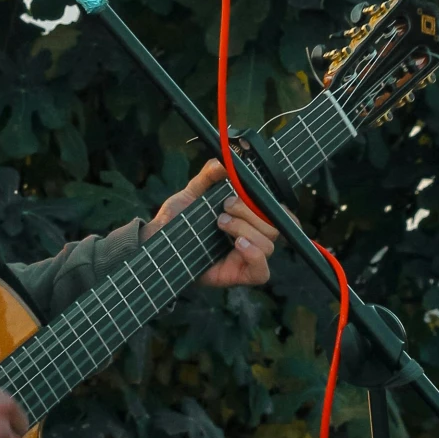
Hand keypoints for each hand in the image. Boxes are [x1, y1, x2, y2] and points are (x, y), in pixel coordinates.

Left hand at [144, 159, 279, 288]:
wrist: (157, 238)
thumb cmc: (178, 217)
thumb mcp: (194, 191)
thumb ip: (209, 175)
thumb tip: (225, 162)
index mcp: (248, 218)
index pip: (281, 215)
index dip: (279, 207)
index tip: (256, 193)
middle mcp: (252, 238)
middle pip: (275, 227)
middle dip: (251, 211)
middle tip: (225, 205)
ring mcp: (246, 258)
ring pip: (268, 245)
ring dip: (245, 228)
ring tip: (220, 222)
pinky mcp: (238, 275)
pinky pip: (262, 272)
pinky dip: (254, 255)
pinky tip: (238, 244)